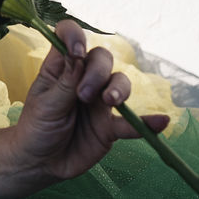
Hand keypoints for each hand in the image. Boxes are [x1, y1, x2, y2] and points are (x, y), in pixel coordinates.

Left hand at [10, 20, 169, 183]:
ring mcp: (99, 102)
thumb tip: (78, 54)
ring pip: (119, 83)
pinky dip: (146, 123)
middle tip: (83, 95)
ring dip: (118, 88)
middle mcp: (83, 80)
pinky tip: (161, 122)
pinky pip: (132, 123)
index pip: (69, 37)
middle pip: (101, 58)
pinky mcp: (110, 127)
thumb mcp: (45, 104)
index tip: (77, 52)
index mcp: (61, 68)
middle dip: (97, 72)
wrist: (42, 162)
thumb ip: (65, 82)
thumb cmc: (37, 127)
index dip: (75, 36)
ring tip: (109, 102)